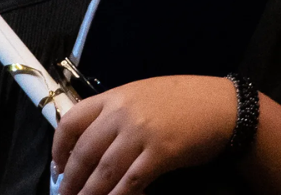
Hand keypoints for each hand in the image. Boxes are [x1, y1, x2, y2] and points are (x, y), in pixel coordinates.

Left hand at [52, 75, 235, 194]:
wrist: (223, 106)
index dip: (58, 148)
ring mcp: (141, 133)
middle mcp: (123, 113)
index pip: (72, 120)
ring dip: (89, 194)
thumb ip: (117, 113)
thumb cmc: (186, 100)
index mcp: (115, 96)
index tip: (57, 167)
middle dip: (71, 181)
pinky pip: (130, 183)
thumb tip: (93, 143)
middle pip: (84, 153)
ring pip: (103, 172)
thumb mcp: (144, 95)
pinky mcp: (160, 154)